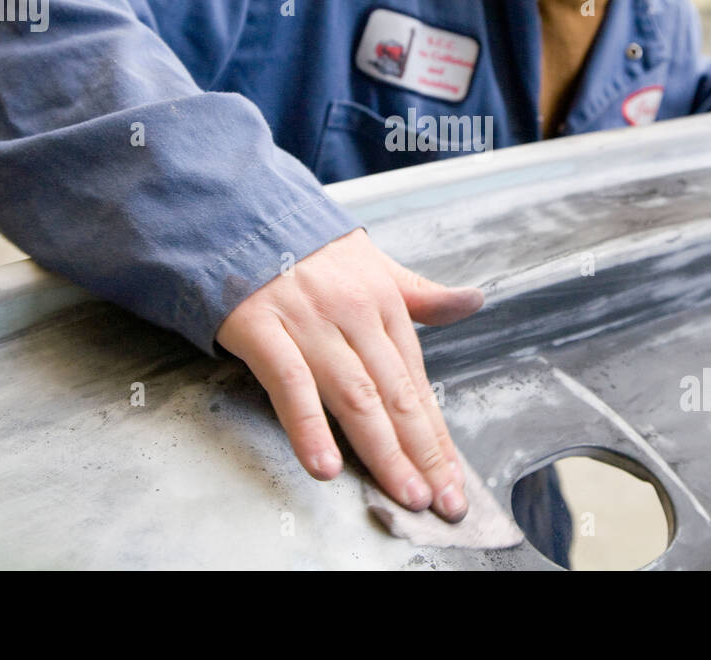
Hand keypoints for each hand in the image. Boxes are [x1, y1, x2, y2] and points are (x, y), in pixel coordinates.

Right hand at [217, 228, 483, 521]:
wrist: (237, 209)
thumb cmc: (305, 246)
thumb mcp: (371, 263)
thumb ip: (420, 294)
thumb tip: (473, 301)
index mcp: (384, 302)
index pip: (417, 380)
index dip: (436, 434)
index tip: (452, 476)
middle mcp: (353, 313)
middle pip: (395, 394)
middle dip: (422, 453)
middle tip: (441, 500)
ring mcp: (308, 321)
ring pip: (354, 395)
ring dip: (383, 450)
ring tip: (404, 492)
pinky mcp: (261, 327)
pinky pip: (290, 384)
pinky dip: (309, 426)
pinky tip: (325, 464)